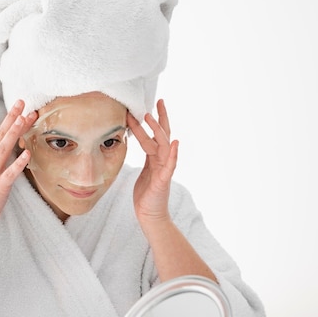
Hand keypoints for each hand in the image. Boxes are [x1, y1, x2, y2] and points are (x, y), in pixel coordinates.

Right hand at [0, 100, 37, 225]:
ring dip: (14, 133)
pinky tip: (27, 154)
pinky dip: (18, 163)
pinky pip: (9, 173)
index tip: (20, 106)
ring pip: (3, 149)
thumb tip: (3, 141)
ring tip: (24, 120)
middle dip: (12, 118)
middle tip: (23, 103)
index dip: (9, 119)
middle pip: (0, 135)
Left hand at [127, 99, 178, 225]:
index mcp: (155, 158)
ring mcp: (164, 170)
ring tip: (152, 117)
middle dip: (160, 118)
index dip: (153, 120)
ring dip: (159, 131)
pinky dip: (173, 154)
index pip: (155, 135)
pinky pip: (169, 166)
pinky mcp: (163, 181)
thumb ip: (148, 157)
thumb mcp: (144, 171)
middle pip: (163, 135)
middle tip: (158, 101)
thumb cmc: (146, 194)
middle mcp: (162, 161)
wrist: (149, 215)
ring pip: (163, 146)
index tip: (149, 105)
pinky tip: (175, 143)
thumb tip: (142, 142)